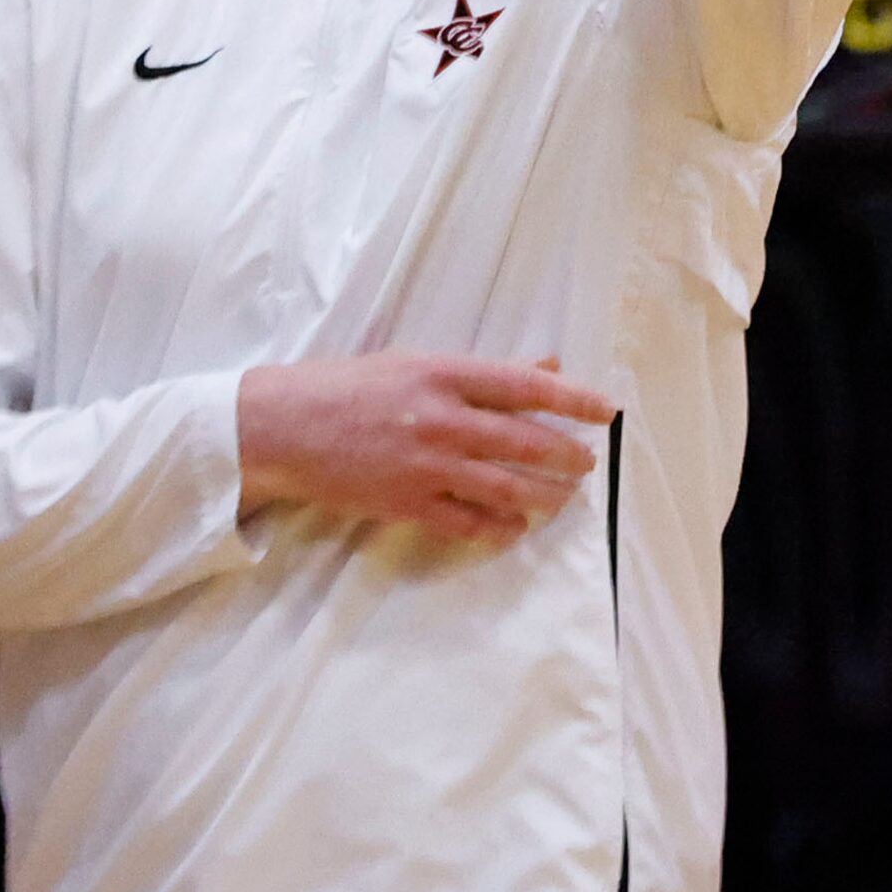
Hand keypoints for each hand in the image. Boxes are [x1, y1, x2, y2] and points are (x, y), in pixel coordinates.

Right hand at [237, 352, 617, 545]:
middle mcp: (443, 418)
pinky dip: (499, 529)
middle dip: (567, 456)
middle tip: (586, 463)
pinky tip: (515, 529)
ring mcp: (426, 464)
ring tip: (564, 498)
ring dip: (545, 496)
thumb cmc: (348, 386)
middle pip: (526, 442)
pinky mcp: (407, 503)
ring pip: (506, 487)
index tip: (607, 411)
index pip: (527, 387)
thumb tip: (545, 366)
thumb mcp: (415, 362)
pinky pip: (468, 523)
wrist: (283, 425)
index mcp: (445, 373)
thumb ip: (483, 371)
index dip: (575, 401)